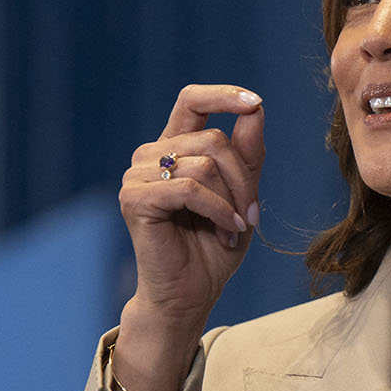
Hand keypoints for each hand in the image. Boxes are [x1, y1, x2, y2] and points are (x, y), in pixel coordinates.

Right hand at [113, 84, 265, 390]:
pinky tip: (227, 231)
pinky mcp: (135, 199)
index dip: (223, 95)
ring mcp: (138, 176)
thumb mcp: (242, 196)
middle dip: (244, 179)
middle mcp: (151, 155)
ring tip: (235, 229)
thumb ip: (247, 155)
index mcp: (174, 148)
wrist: (190, 295)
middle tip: (252, 215)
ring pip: (204, 164)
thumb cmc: (213, 248)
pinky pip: (190, 189)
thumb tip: (255, 109)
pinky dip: (218, 211)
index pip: (192, 100)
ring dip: (232, 201)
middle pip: (212, 139)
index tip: (255, 102)